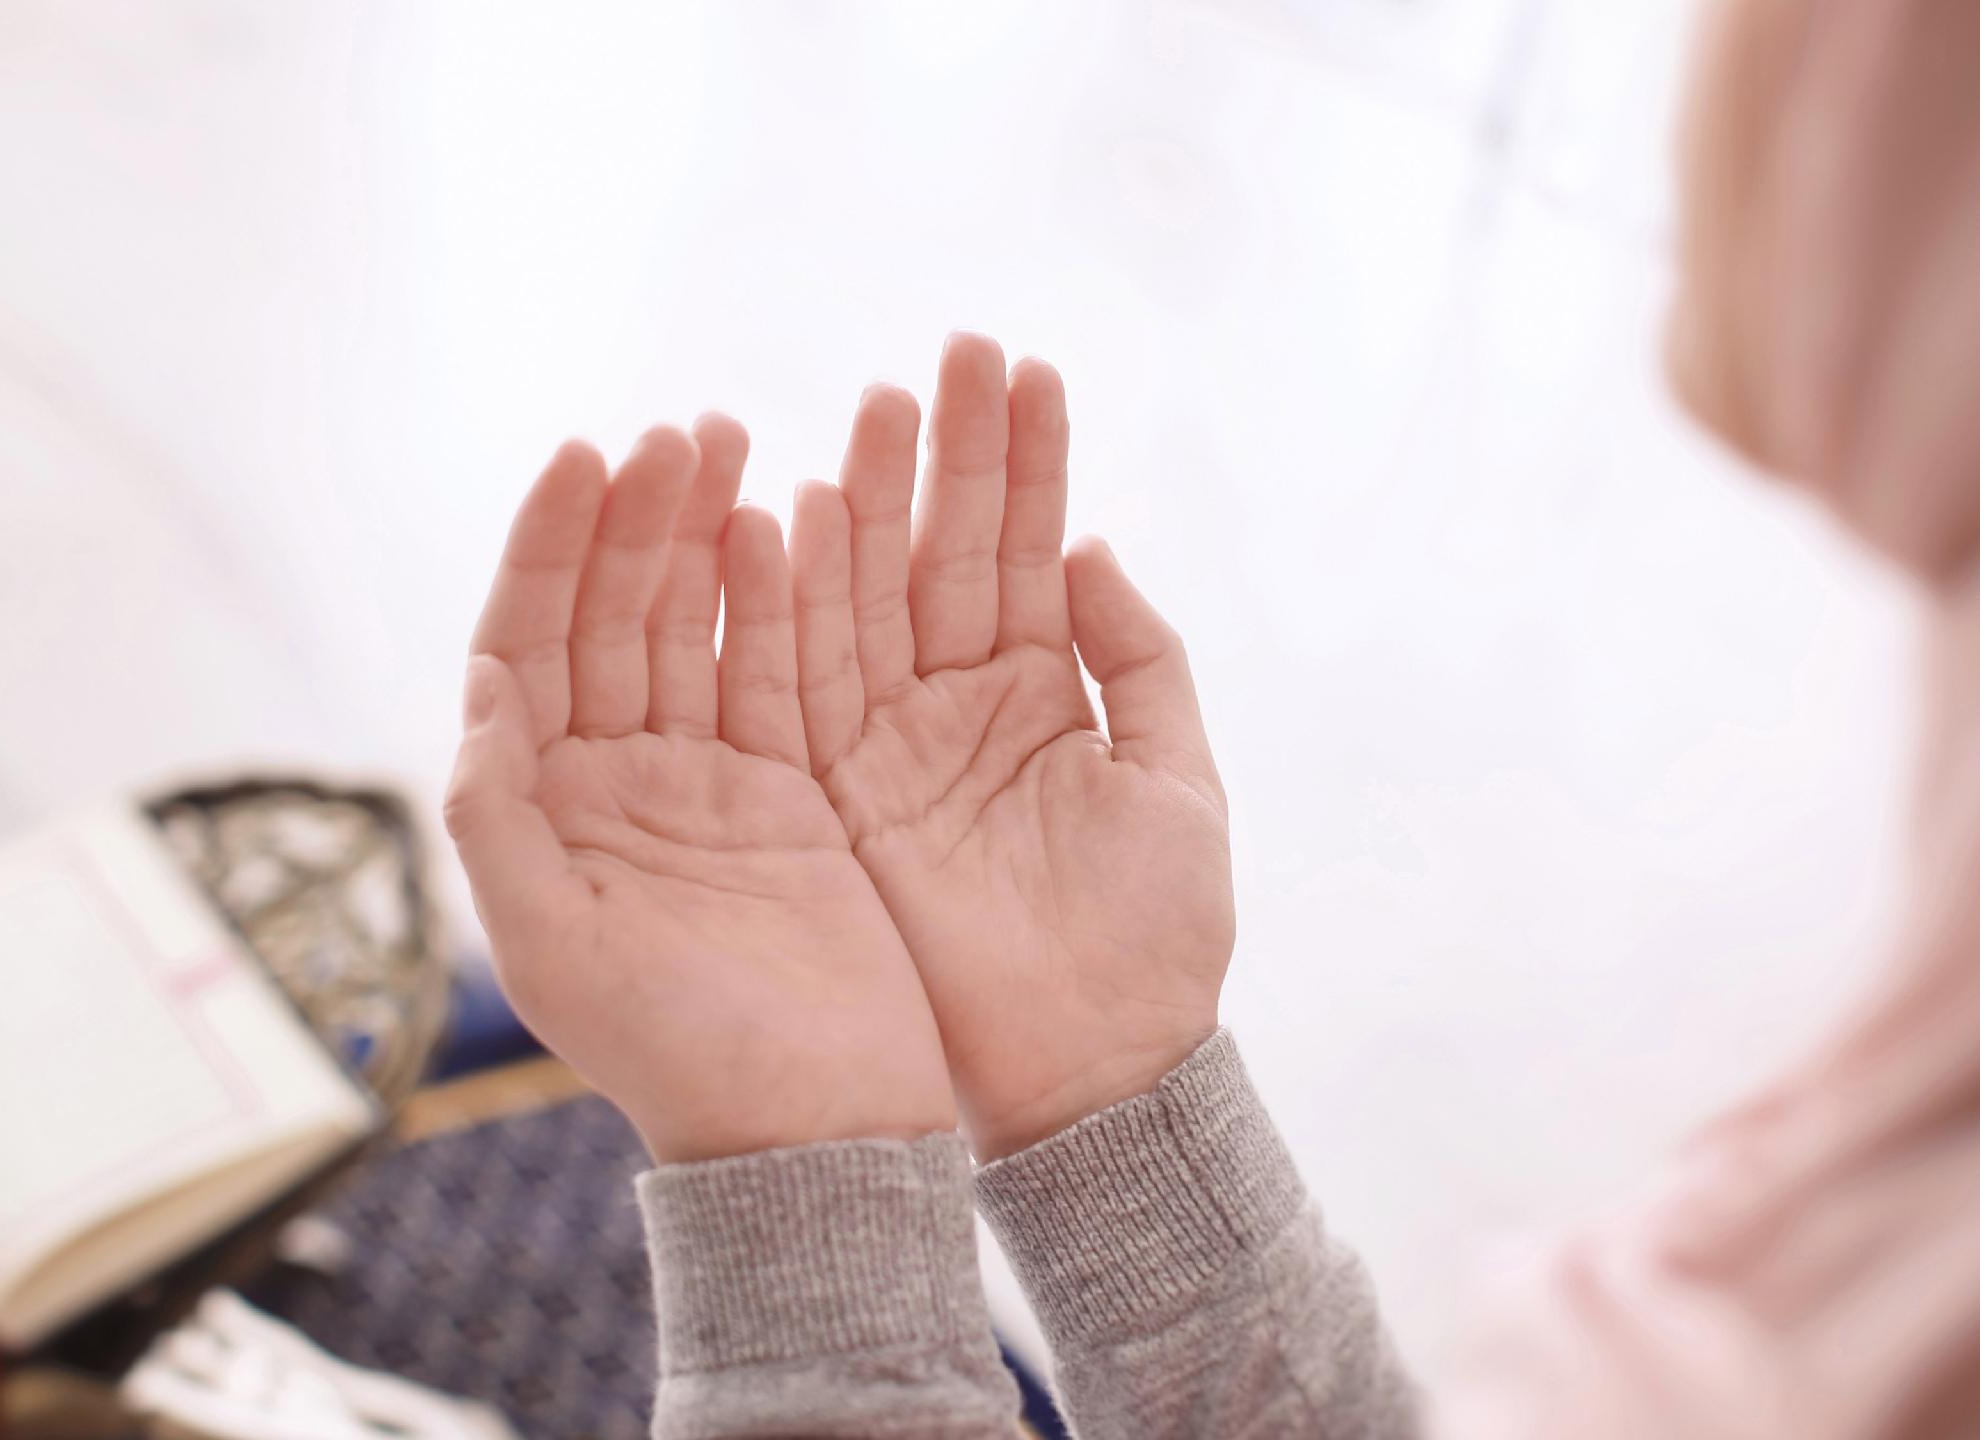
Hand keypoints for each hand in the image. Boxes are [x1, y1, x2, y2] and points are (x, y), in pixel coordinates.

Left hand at [444, 419, 956, 1162]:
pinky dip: (778, 599)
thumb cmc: (676, 1057)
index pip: (528, 646)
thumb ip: (500, 821)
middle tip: (682, 429)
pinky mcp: (785, 790)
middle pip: (612, 615)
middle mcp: (610, 781)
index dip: (547, 548)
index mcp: (541, 810)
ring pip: (691, 625)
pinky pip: (774, 671)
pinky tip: (788, 525)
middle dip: (636, 516)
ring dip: (703, 533)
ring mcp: (700, 780)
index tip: (582, 454)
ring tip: (729, 441)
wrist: (812, 1129)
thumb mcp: (557, 949)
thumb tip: (478, 688)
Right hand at [788, 336, 1234, 1159]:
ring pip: (873, 601)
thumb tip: (1090, 544)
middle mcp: (958, 705)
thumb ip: (1140, 659)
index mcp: (1043, 695)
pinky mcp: (842, 797)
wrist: (1094, 1071)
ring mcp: (894, 746)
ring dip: (874, 505)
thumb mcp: (1179, 783)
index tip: (1024, 365)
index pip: (1025, 551)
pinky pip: (811, 685)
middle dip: (947, 454)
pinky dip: (801, 604)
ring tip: (882, 406)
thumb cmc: (1157, 940)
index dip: (1024, 462)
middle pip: (942, 555)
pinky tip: (801, 516)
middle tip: (951, 353)